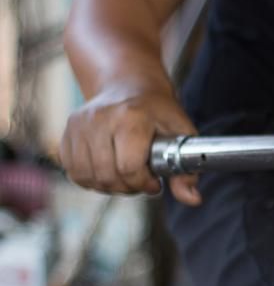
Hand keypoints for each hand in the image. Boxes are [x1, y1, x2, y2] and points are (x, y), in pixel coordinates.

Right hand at [60, 88, 201, 205]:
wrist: (128, 86)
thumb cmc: (159, 112)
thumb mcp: (181, 134)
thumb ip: (187, 170)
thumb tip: (193, 200)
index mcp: (131, 117)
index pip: (128, 167)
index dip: (143, 183)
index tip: (155, 182)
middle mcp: (100, 118)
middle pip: (106, 175)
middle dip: (127, 187)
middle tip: (141, 181)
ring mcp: (79, 124)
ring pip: (87, 177)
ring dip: (108, 186)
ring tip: (125, 176)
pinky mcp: (67, 131)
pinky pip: (73, 171)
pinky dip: (90, 180)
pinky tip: (108, 171)